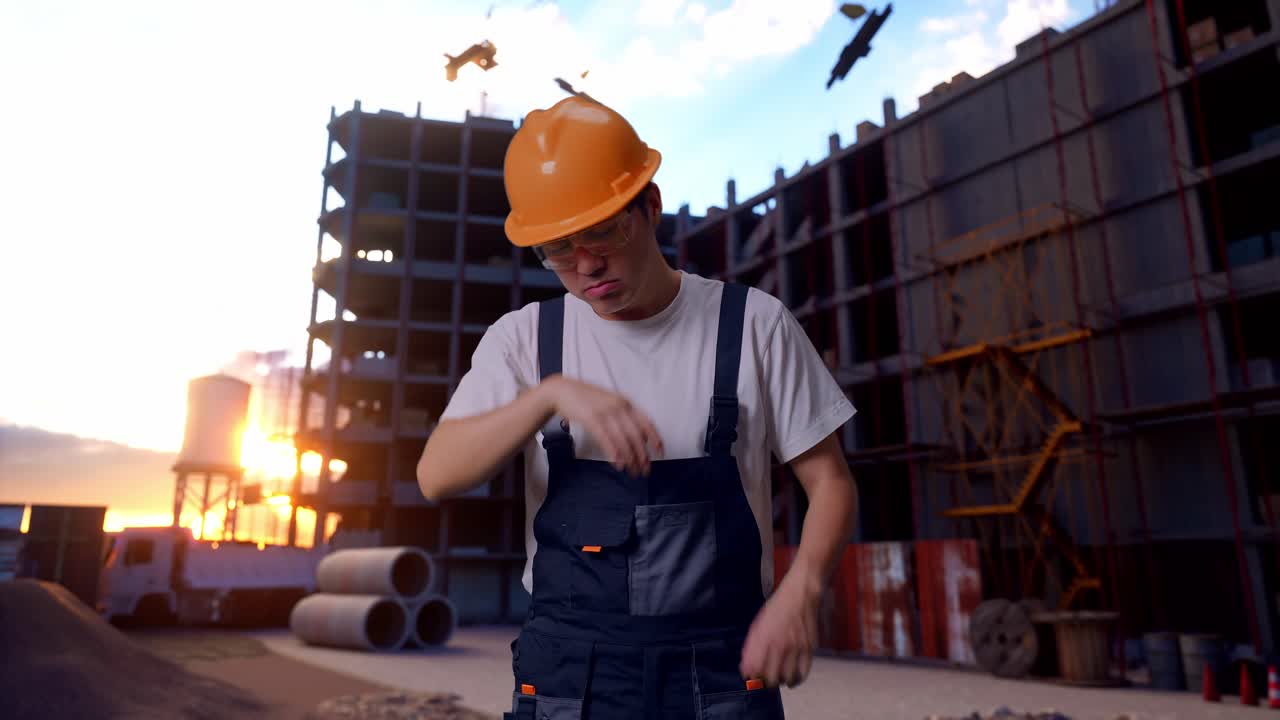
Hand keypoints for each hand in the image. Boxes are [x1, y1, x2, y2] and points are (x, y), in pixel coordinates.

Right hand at [543, 375, 663, 474]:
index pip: (646, 422)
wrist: (562, 390)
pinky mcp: (591, 419)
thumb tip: (640, 436)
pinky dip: (614, 453)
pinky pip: (606, 439)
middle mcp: (619, 407)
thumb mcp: (610, 402)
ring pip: (623, 440)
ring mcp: (605, 412)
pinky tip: (618, 464)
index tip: (660, 453)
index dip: (655, 438)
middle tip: (646, 470)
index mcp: (626, 402)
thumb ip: (624, 416)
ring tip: (633, 471)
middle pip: (636, 435)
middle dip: (643, 455)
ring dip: (630, 458)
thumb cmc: (586, 399)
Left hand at [739, 570, 820, 687]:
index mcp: (764, 638)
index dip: (752, 678)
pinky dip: (796, 680)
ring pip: (787, 679)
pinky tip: (791, 679)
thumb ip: (751, 647)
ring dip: (780, 682)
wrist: (800, 595)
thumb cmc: (776, 608)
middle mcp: (780, 645)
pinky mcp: (809, 649)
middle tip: (764, 679)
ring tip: (777, 678)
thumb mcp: (758, 625)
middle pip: (771, 678)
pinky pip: (803, 673)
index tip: (751, 677)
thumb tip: (746, 668)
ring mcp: (796, 648)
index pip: (755, 670)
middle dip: (765, 683)